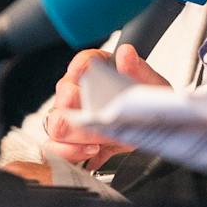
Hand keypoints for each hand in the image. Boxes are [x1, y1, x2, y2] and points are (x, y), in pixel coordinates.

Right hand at [44, 43, 168, 169]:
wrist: (145, 129)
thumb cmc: (143, 103)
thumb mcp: (152, 86)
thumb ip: (139, 70)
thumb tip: (126, 53)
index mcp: (95, 68)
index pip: (83, 63)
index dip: (84, 70)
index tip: (90, 79)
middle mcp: (74, 88)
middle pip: (65, 97)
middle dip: (84, 112)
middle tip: (105, 121)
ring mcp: (66, 114)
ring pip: (57, 125)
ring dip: (80, 136)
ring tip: (101, 141)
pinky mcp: (65, 140)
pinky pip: (54, 147)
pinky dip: (72, 152)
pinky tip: (92, 151)